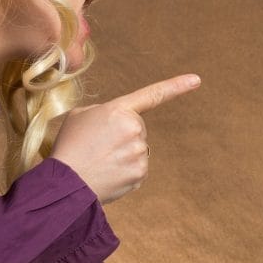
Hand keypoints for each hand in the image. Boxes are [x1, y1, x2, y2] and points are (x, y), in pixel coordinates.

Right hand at [50, 73, 200, 202]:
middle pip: (137, 129)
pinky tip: (108, 173)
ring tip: (100, 161)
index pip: (152, 95)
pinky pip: (137, 168)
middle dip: (122, 136)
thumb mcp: (80, 116)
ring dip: (123, 154)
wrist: (66, 181)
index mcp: (119, 109)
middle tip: (98, 147)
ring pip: (138, 150)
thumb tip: (115, 123)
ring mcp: (140, 151)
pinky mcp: (141, 173)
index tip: (196, 80)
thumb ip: (103, 112)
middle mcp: (134, 128)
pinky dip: (125, 171)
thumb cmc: (70, 146)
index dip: (176, 86)